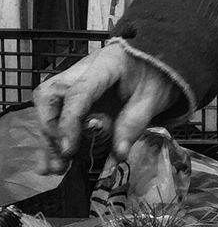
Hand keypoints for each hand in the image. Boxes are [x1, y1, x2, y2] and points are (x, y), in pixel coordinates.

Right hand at [33, 44, 180, 173]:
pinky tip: (52, 160)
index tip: (68, 149)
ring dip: (49, 138)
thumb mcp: (153, 98)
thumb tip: (117, 155)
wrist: (161, 59)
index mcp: (104, 64)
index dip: (69, 122)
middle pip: (49, 95)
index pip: (77, 93)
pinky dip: (54, 136)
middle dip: (51, 129)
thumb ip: (134, 124)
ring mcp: (75, 80)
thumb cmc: (157, 74)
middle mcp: (82, 69)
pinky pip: (57, 113)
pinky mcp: (74, 93)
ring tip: (55, 168)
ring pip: (48, 106)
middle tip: (63, 157)